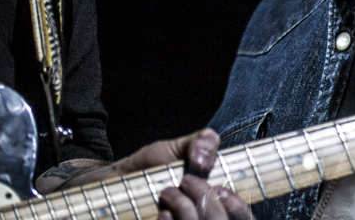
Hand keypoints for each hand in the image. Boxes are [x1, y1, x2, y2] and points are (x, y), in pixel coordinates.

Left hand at [52, 129, 252, 218]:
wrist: (110, 187)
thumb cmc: (147, 169)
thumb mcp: (175, 149)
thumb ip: (201, 142)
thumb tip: (206, 159)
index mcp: (214, 205)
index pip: (244, 219)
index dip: (239, 210)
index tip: (221, 190)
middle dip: (205, 200)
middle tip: (184, 182)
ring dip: (185, 210)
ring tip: (166, 194)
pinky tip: (160, 214)